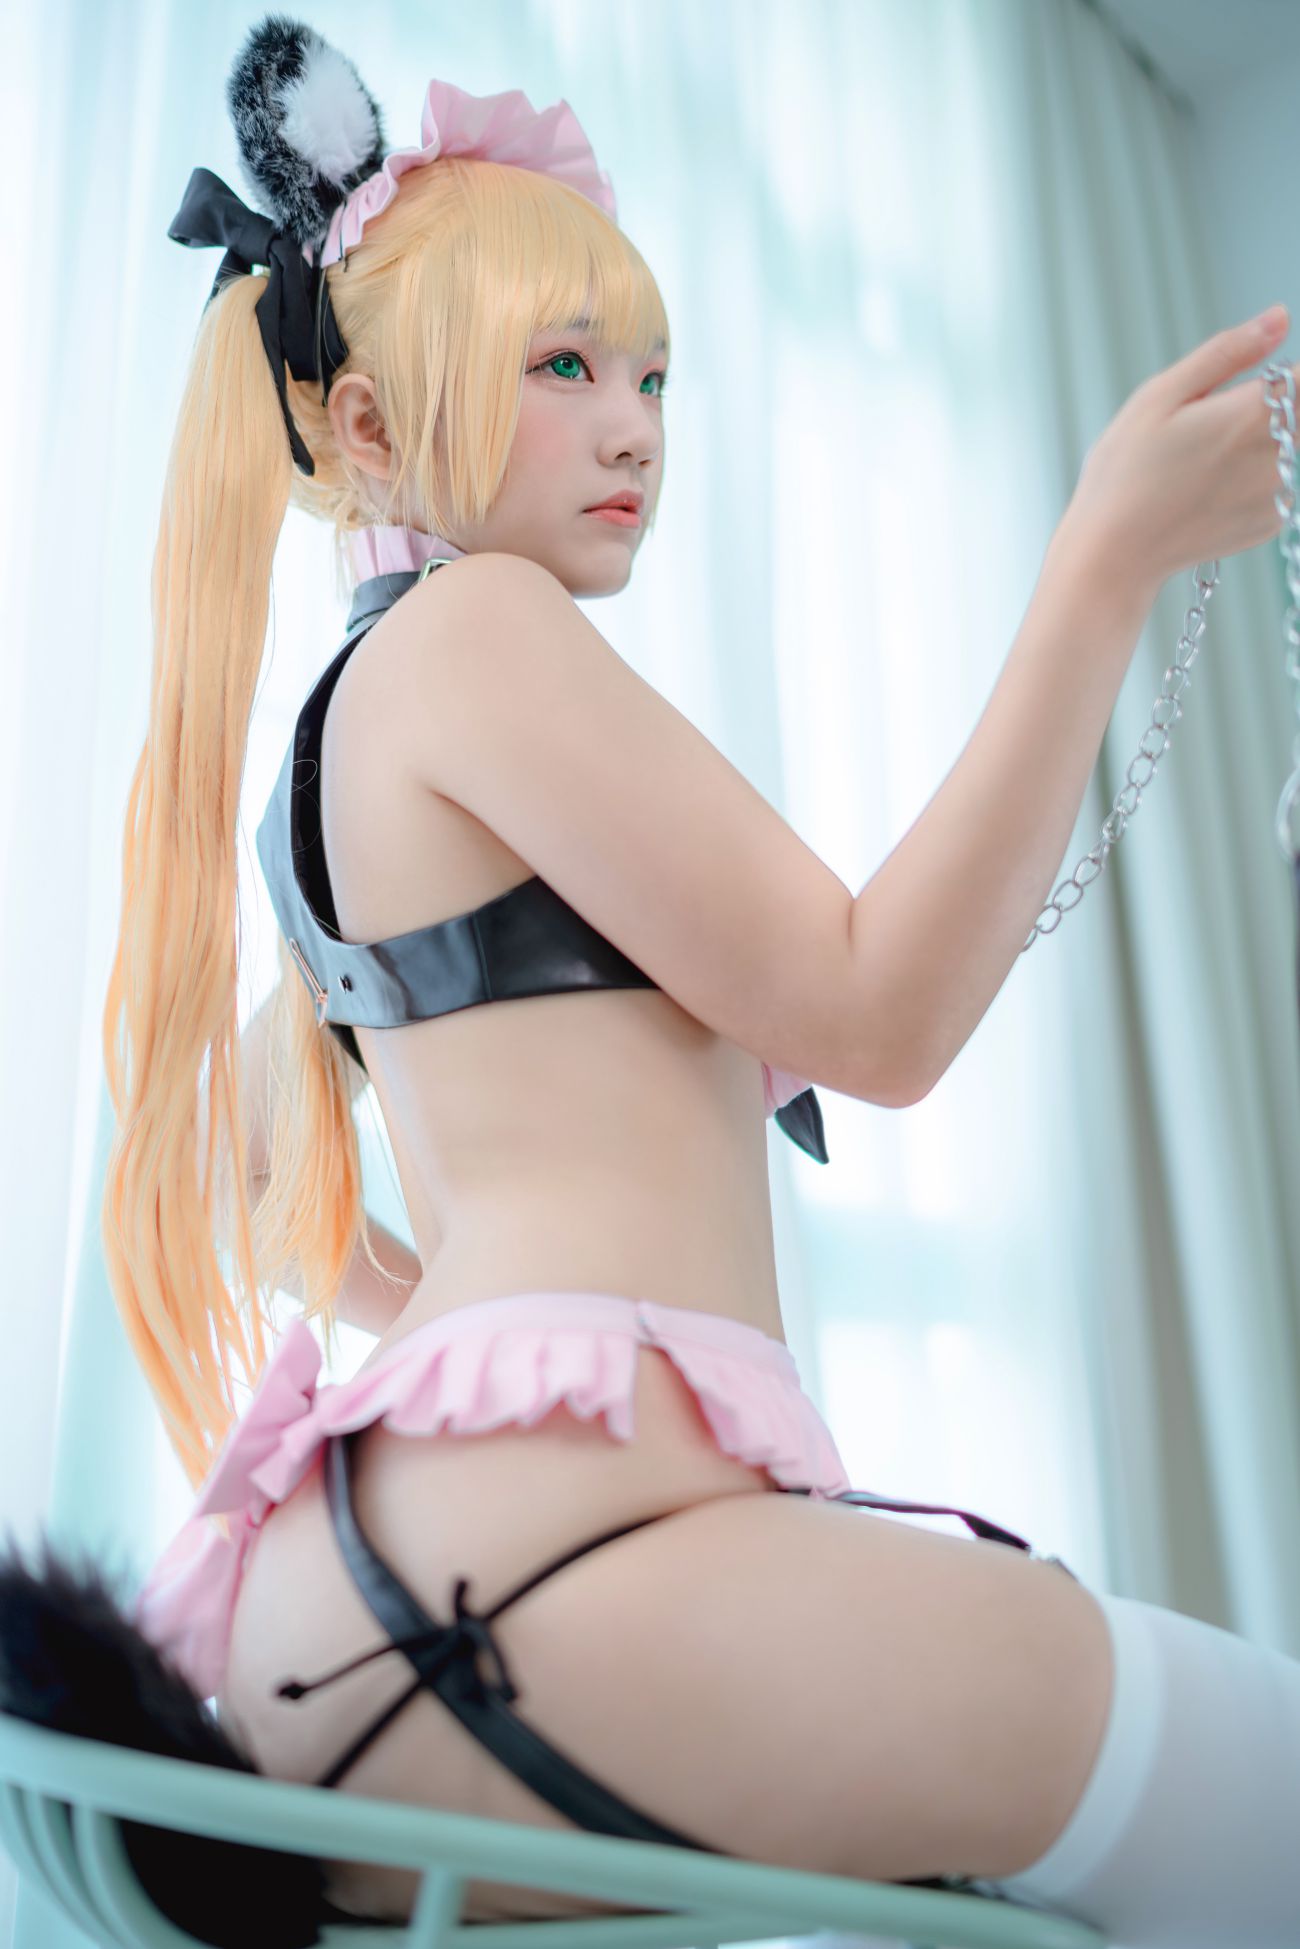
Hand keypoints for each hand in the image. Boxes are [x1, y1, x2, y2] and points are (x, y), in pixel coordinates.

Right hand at [1065, 307, 1293, 587]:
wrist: (1113, 557)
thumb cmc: (1124, 474)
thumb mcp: (1159, 396)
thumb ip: (1227, 352)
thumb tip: (1280, 318)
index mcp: (1252, 412)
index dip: (1283, 374)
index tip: (1253, 384)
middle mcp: (1277, 455)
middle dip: (1275, 407)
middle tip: (1217, 425)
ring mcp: (1278, 493)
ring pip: (1293, 446)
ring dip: (1266, 442)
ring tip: (1209, 459)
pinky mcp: (1272, 522)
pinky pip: (1282, 483)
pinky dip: (1258, 478)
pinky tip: (1211, 489)